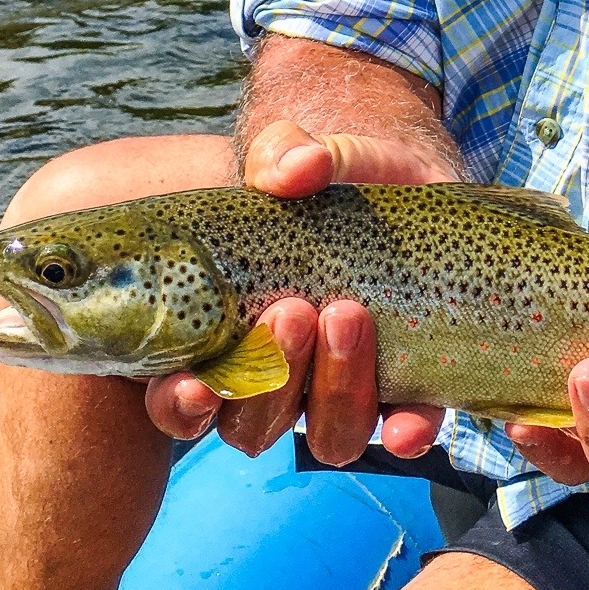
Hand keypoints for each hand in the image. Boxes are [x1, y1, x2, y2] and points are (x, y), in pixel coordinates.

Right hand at [144, 120, 449, 464]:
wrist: (399, 175)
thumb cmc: (324, 175)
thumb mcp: (297, 154)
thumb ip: (282, 154)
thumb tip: (294, 169)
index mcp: (225, 336)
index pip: (181, 399)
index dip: (180, 406)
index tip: (194, 384)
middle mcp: (278, 377)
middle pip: (254, 424)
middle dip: (272, 377)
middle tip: (293, 310)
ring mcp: (342, 387)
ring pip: (328, 436)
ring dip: (335, 390)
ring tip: (349, 314)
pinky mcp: (408, 384)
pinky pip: (405, 430)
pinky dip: (407, 432)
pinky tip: (409, 425)